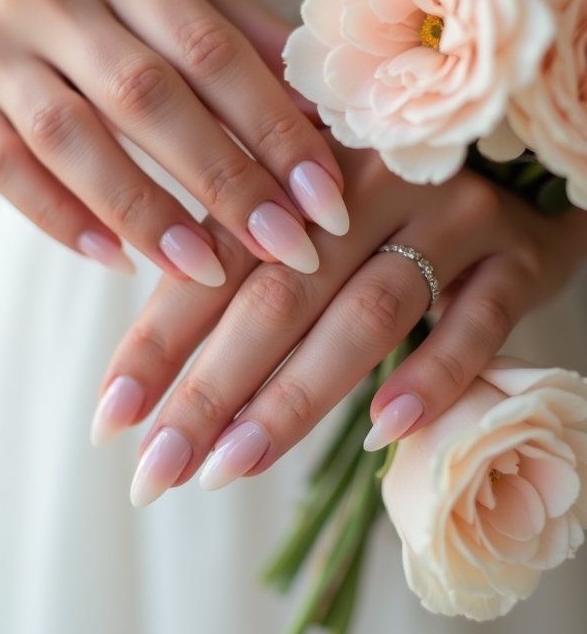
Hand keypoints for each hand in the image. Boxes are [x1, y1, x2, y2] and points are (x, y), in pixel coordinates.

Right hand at [0, 0, 346, 281]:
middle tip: (284, 246)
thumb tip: (323, 112)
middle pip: (145, 94)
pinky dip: (64, 220)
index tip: (323, 199)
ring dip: (145, 212)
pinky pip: (6, 171)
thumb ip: (248, 42)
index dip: (273, 128)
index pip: (211, 47)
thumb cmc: (114, 12)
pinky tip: (120, 260)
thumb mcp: (182, 0)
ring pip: (69, 137)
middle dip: (223, 180)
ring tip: (205, 269)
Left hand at [91, 136, 584, 505]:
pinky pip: (473, 322)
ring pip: (365, 310)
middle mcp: (372, 181)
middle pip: (281, 291)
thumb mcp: (316, 221)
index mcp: (302, 166)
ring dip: (296, 396)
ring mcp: (450, 216)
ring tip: (232, 466)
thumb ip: (249, 270)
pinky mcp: (515, 257)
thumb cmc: (393, 210)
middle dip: (211, 387)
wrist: (522, 166)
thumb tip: (157, 374)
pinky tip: (382, 433)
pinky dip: (429, 376)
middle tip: (158, 468)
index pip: (217, 258)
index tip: (112, 419)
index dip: (159, 339)